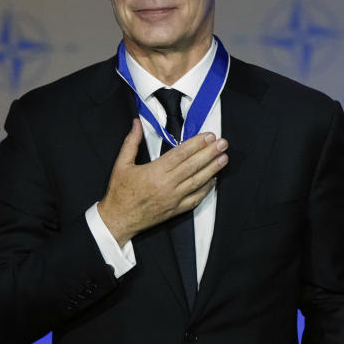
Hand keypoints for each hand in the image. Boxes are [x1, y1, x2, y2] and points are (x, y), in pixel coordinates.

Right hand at [98, 119, 227, 244]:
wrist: (118, 220)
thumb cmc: (119, 193)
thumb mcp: (121, 165)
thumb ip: (131, 142)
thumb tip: (136, 123)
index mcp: (154, 172)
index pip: (181, 154)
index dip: (196, 144)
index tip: (208, 136)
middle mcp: (167, 185)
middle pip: (193, 166)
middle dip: (210, 153)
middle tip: (223, 143)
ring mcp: (174, 198)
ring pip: (197, 181)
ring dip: (212, 169)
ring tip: (224, 158)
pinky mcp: (176, 210)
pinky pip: (195, 199)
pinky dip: (206, 189)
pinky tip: (214, 180)